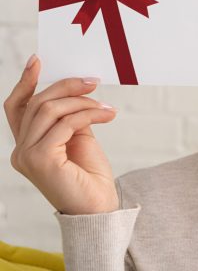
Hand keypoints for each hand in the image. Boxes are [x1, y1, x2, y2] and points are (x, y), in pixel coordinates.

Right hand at [3, 54, 119, 214]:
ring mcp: (27, 156)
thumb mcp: (80, 139)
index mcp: (27, 145)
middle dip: (66, 86)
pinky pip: (65, 124)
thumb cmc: (90, 177)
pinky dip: (89, 114)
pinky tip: (108, 114)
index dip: (25, 82)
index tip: (38, 60)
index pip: (17, 108)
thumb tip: (76, 91)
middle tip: (93, 80)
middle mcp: (20, 151)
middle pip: (37, 103)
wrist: (99, 210)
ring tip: (106, 106)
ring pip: (50, 110)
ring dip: (82, 101)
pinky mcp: (40, 160)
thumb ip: (71, 118)